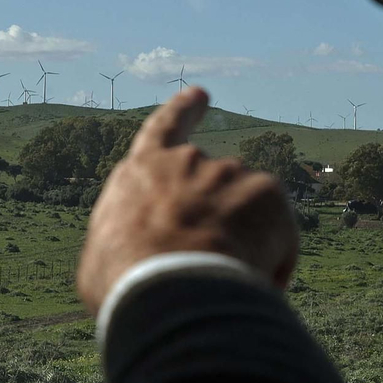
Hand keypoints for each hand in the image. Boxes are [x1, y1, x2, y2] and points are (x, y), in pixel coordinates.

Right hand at [77, 87, 298, 313]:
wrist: (169, 288)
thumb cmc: (125, 281)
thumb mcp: (104, 259)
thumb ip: (127, 241)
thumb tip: (142, 252)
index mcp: (143, 171)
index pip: (164, 129)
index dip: (182, 112)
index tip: (200, 95)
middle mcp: (189, 160)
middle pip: (214, 185)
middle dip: (220, 215)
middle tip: (212, 259)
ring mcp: (230, 171)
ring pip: (248, 211)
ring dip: (244, 243)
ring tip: (224, 283)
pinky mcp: (266, 191)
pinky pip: (278, 232)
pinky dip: (274, 258)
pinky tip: (255, 282)